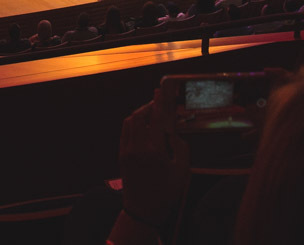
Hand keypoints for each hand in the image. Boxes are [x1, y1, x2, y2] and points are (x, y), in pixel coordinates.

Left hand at [117, 88, 188, 227]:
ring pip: (130, 122)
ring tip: (151, 111)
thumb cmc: (165, 193)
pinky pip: (125, 131)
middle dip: (148, 105)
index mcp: (154, 151)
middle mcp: (137, 148)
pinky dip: (133, 122)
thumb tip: (175, 132)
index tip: (161, 91)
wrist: (143, 210)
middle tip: (157, 99)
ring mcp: (127, 151)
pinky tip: (141, 123)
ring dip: (140, 113)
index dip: (160, 103)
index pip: (157, 119)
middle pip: (139, 116)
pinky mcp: (121, 155)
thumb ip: (181, 148)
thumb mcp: (182, 171)